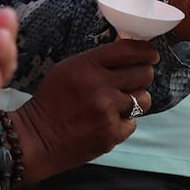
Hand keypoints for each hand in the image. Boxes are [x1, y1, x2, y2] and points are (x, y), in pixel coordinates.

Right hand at [10, 39, 158, 180]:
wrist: (37, 138)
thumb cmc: (52, 101)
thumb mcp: (67, 69)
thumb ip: (97, 61)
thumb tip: (129, 53)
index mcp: (87, 66)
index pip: (130, 51)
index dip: (147, 52)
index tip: (152, 55)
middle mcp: (100, 87)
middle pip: (144, 74)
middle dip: (142, 75)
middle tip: (133, 80)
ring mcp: (107, 112)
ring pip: (144, 99)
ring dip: (135, 100)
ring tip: (118, 103)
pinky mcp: (111, 134)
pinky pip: (133, 123)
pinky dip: (123, 122)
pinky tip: (107, 121)